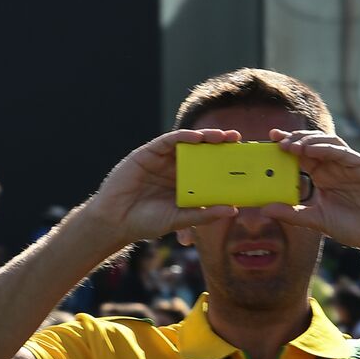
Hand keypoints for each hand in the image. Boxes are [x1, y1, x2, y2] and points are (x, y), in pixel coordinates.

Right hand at [87, 129, 240, 245]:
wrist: (115, 222)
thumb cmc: (147, 222)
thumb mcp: (180, 219)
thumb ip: (203, 214)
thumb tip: (232, 210)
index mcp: (186, 183)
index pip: (210, 168)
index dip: (226, 161)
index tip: (245, 158)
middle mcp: (176, 168)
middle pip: (202, 151)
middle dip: (219, 144)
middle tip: (238, 139)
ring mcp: (162, 160)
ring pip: (187, 143)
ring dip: (205, 137)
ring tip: (222, 136)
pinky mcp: (147, 154)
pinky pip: (167, 141)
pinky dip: (182, 137)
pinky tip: (196, 138)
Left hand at [260, 130, 359, 252]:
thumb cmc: (354, 228)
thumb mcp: (318, 220)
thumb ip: (293, 213)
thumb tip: (265, 209)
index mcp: (323, 177)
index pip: (301, 156)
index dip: (286, 146)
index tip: (269, 140)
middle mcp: (336, 167)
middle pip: (313, 144)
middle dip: (295, 139)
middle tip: (277, 140)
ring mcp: (350, 165)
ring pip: (328, 143)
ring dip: (309, 141)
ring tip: (293, 146)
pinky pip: (344, 153)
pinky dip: (327, 149)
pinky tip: (312, 150)